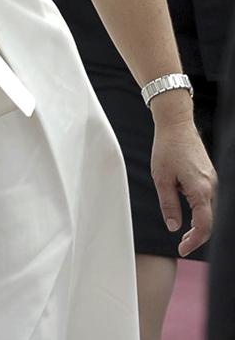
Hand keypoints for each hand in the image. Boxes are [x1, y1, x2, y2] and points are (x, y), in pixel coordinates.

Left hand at [149, 104, 215, 255]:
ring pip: (210, 211)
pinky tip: (188, 212)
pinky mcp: (211, 177)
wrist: (177, 125)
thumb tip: (174, 227)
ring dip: (199, 224)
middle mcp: (213, 187)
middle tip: (182, 245)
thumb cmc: (167, 148)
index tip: (183, 250)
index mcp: (201, 190)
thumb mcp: (161, 178)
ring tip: (184, 232)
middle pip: (210, 221)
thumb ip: (168, 204)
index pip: (204, 225)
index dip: (194, 241)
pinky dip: (200, 211)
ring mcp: (214, 182)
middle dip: (198, 236)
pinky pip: (208, 200)